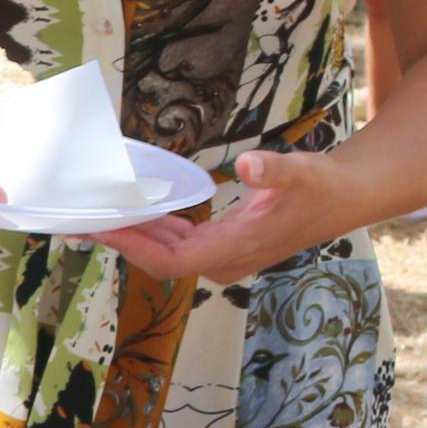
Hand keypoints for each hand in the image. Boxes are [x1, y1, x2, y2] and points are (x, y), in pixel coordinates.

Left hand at [99, 148, 366, 285]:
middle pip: (160, 261)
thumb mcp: (302, 171)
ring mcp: (223, 256)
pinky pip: (178, 243)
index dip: (135, 249)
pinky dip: (153, 229)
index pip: (172, 262)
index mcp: (235, 250)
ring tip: (96, 214)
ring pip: (167, 253)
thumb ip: (274, 171)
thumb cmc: (322, 186)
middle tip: (82, 218)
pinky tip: (133, 212)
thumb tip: (250, 165)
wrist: (344, 198)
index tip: (102, 230)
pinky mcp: (223, 245)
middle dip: (123, 241)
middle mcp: (225, 261)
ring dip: (134, 236)